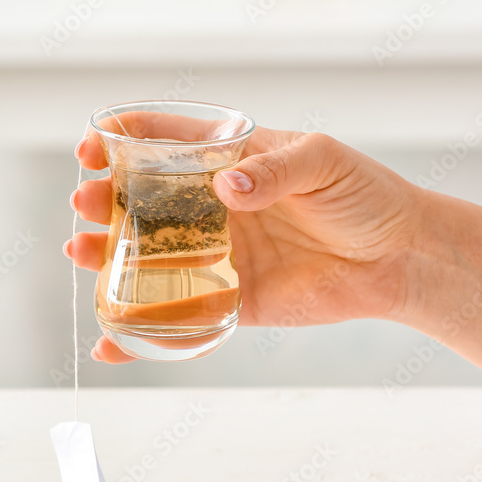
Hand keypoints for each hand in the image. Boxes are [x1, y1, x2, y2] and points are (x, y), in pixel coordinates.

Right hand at [65, 126, 423, 362]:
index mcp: (232, 161)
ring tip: (81, 254)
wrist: (399, 258)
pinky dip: (145, 335)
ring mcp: (220, 256)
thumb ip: (276, 170)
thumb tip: (231, 188)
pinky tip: (111, 341)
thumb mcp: (324, 162)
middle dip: (105, 201)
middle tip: (85, 204)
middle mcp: (215, 208)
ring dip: (109, 259)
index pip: (166, 141)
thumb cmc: (366, 196)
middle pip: (144, 202)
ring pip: (151, 259)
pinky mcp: (234, 302)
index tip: (93, 147)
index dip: (123, 140)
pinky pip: (183, 318)